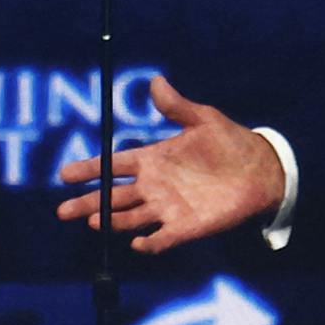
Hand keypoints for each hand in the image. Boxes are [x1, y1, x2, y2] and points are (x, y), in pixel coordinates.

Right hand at [52, 76, 285, 253]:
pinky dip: (150, 242)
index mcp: (152, 159)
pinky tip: (138, 243)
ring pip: (131, 218)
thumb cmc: (229, 142)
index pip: (113, 165)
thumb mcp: (203, 119)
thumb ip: (177, 106)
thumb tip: (156, 81)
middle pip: (112, 197)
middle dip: (87, 203)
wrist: (260, 169)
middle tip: (63, 210)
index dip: (89, 169)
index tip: (65, 174)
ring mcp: (168, 208)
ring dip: (113, 221)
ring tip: (95, 222)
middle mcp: (153, 186)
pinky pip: (163, 238)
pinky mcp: (186, 227)